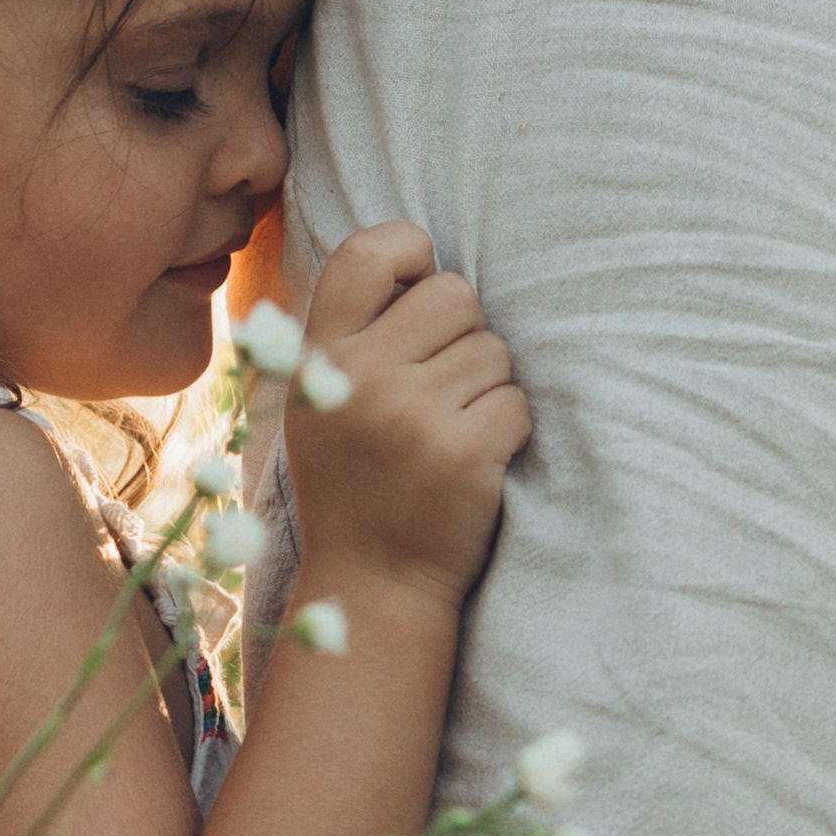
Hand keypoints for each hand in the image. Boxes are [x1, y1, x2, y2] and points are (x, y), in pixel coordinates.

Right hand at [287, 224, 531, 606]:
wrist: (372, 584)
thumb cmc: (354, 484)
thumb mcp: (317, 403)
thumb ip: (352, 335)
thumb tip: (417, 262)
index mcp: (318, 357)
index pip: (367, 253)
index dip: (409, 251)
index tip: (420, 284)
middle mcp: (359, 377)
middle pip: (455, 295)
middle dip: (464, 335)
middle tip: (441, 389)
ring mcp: (413, 416)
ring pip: (495, 351)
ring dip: (488, 388)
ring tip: (449, 434)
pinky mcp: (464, 454)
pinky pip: (517, 402)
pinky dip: (508, 431)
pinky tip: (473, 463)